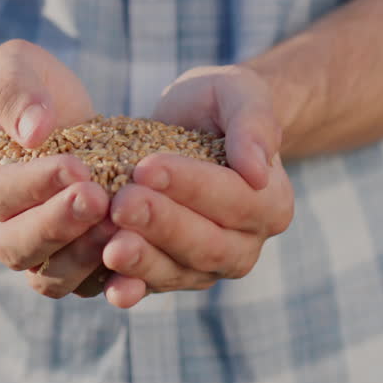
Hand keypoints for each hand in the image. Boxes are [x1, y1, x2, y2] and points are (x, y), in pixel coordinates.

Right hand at [0, 40, 115, 298]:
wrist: (63, 125)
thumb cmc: (35, 91)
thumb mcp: (19, 66)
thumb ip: (16, 87)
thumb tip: (34, 131)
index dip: (32, 185)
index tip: (76, 166)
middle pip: (16, 246)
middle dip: (58, 225)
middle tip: (99, 199)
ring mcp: (34, 256)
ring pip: (50, 278)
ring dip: (85, 257)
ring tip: (122, 226)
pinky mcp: (74, 270)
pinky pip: (87, 287)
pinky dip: (112, 278)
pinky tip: (143, 252)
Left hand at [100, 65, 294, 307]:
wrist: (191, 125)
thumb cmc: (218, 104)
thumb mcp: (239, 93)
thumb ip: (254, 124)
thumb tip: (257, 170)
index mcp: (272, 203)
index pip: (234, 199)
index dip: (192, 186)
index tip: (148, 166)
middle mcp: (245, 244)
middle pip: (207, 244)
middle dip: (162, 225)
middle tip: (122, 205)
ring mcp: (208, 267)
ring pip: (179, 271)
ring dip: (143, 262)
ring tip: (110, 247)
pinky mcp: (171, 275)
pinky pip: (152, 286)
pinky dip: (131, 288)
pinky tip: (110, 289)